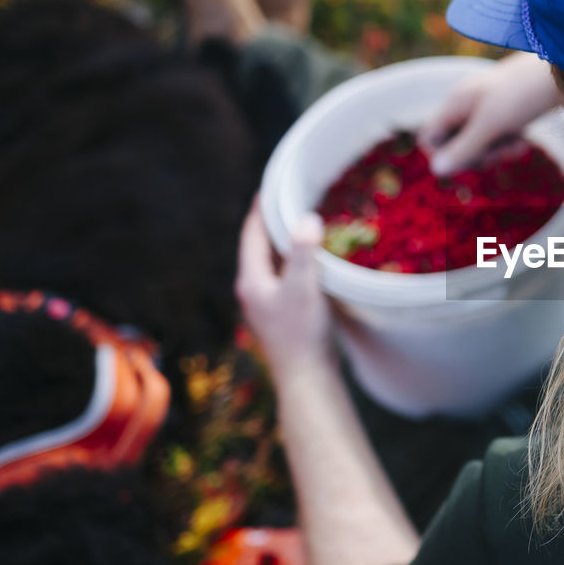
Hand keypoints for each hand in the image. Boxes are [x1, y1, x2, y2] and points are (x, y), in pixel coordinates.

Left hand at [236, 198, 335, 385]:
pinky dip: (294, 262)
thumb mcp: (303, 287)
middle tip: (289, 199)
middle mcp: (253, 290)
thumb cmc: (303, 333)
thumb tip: (304, 218)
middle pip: (259, 248)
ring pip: (272, 264)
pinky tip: (312, 261)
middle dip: (272, 223)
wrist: (307, 378)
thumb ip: (302, 251)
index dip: (261, 210)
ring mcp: (266, 304)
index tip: (271, 187)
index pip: (251, 235)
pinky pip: (284, 277)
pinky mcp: (282, 315)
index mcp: (251, 280)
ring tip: (301, 222)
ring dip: (284, 243)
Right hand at [420, 51, 559, 175]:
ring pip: (479, 145)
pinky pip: (498, 138)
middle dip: (476, 156)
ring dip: (497, 151)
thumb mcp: (491, 124)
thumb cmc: (523, 92)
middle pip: (455, 146)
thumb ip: (464, 148)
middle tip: (499, 150)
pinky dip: (509, 142)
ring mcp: (486, 109)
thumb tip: (436, 171)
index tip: (470, 158)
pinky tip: (524, 139)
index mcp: (455, 103)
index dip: (444, 155)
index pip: (429, 138)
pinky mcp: (506, 113)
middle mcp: (466, 105)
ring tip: (517, 141)